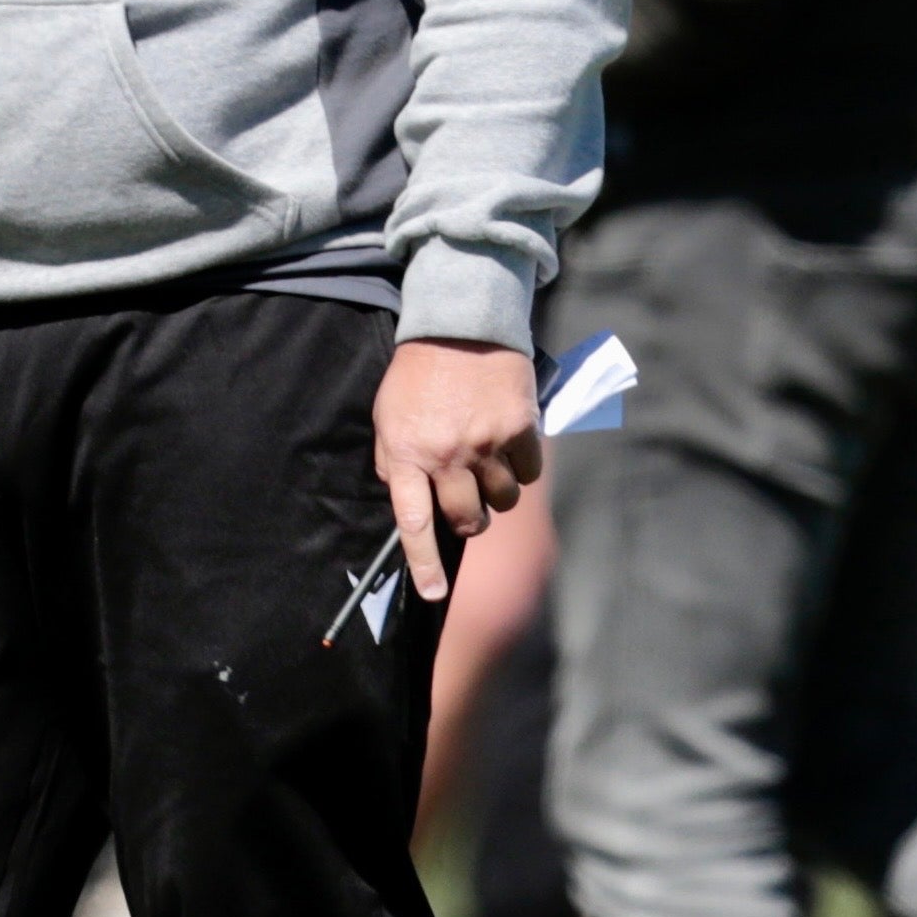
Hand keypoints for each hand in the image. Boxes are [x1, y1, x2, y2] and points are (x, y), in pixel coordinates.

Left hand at [370, 340, 541, 602]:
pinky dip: (521, 469)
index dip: (424, 563)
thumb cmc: (417, 374)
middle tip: (466, 505)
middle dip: (467, 521)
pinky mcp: (519, 427)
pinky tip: (508, 446)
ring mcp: (485, 443)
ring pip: (502, 501)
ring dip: (496, 495)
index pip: (414, 522)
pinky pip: (528, 474)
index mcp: (407, 454)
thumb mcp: (388, 416)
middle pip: (465, 519)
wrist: (461, 324)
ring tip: (488, 467)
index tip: (433, 592)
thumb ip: (394, 461)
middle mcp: (446, 455)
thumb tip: (411, 503)